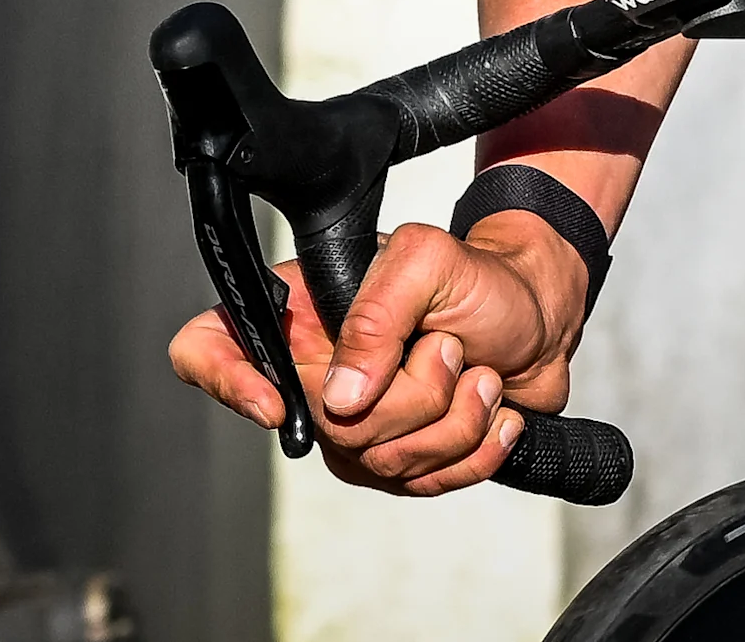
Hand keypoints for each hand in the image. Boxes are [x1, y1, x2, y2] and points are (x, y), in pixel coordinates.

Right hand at [165, 213, 583, 494]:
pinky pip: (420, 484)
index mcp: (299, 314)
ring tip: (478, 373)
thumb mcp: (431, 260)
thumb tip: (343, 396)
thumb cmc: (481, 280)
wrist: (539, 319)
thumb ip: (379, 312)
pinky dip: (473, 450)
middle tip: (447, 349)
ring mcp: (352, 425)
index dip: (224, 380)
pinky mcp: (397, 460)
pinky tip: (492, 412)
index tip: (280, 401)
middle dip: (408, 395)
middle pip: (321, 423)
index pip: (205, 347)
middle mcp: (313, 373)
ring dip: (453, 417)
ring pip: (376, 460)